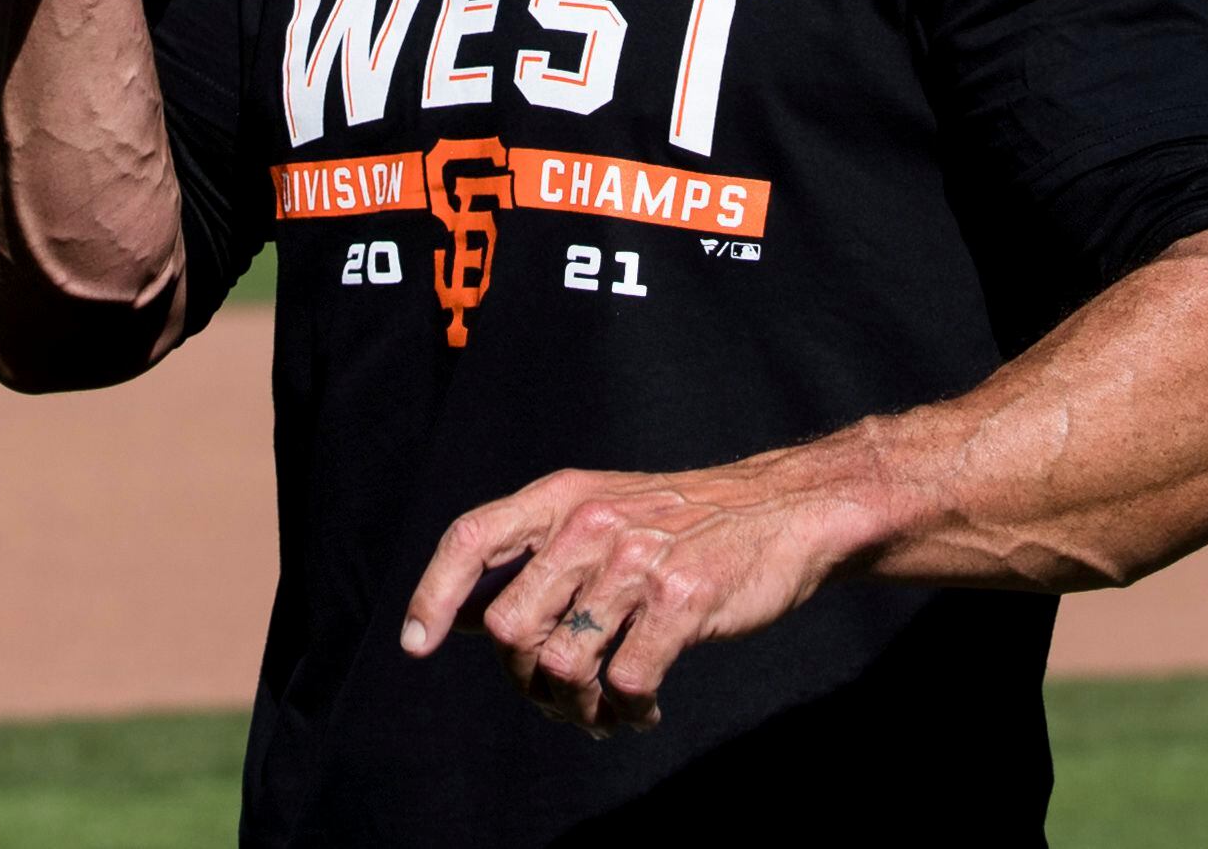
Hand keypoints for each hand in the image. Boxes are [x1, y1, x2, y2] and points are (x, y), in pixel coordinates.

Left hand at [400, 441, 885, 736]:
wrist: (789, 511)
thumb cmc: (691, 522)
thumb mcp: (606, 513)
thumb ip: (541, 557)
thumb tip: (467, 617)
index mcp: (565, 497)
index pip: (472, 538)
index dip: (435, 595)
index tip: (418, 645)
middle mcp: (592, 521)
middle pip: (511, 626)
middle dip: (527, 681)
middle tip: (564, 698)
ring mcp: (637, 559)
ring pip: (563, 663)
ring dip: (580, 707)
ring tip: (607, 710)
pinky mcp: (682, 598)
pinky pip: (625, 682)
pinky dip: (629, 710)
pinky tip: (647, 708)